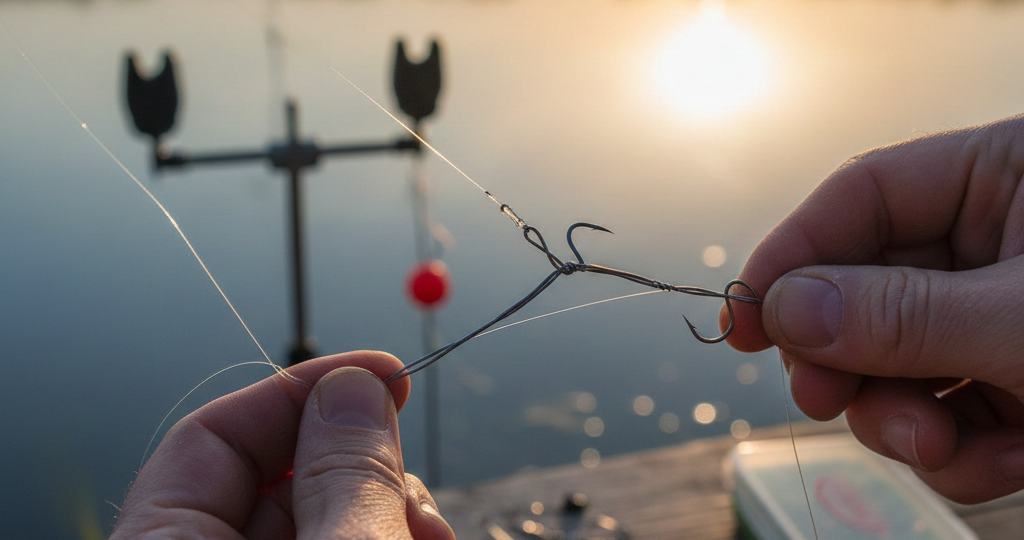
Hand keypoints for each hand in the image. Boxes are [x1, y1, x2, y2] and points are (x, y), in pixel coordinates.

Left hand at [111, 351, 455, 538]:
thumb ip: (344, 477)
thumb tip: (352, 386)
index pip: (209, 440)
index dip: (298, 391)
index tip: (384, 371)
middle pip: (283, 479)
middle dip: (365, 462)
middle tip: (412, 475)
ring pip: (330, 519)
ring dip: (393, 507)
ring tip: (430, 532)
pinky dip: (395, 539)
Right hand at [723, 115, 1023, 502]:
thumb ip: (903, 314)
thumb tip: (785, 310)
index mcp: (1007, 178)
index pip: (864, 196)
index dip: (792, 254)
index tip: (743, 316)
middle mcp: (997, 244)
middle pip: (866, 291)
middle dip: (845, 361)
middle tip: (819, 401)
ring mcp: (1002, 319)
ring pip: (898, 365)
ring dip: (901, 421)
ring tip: (937, 450)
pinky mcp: (1019, 382)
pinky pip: (949, 414)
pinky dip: (959, 453)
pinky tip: (1000, 461)